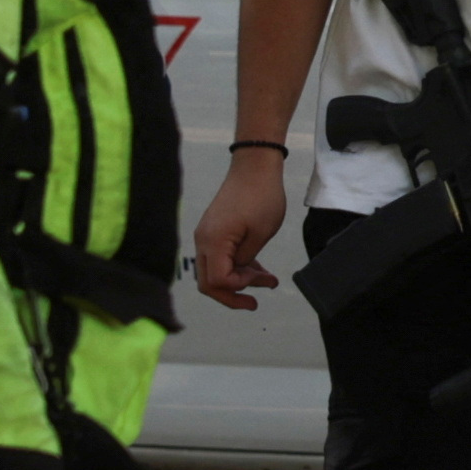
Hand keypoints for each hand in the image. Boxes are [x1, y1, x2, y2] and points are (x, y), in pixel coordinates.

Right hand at [191, 146, 287, 309]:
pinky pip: (220, 257)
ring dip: (238, 280)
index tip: (260, 280)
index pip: (216, 281)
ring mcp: (206, 235)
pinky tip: (258, 269)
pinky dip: (236, 266)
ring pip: (214, 271)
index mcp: (213, 242)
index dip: (237, 288)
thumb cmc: (261, 196)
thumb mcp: (261, 233)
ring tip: (267, 282)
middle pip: (208, 282)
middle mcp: (203, 240)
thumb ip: (247, 260)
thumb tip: (239, 273)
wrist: (254, 166)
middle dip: (232, 295)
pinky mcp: (214, 231)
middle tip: (254, 303)